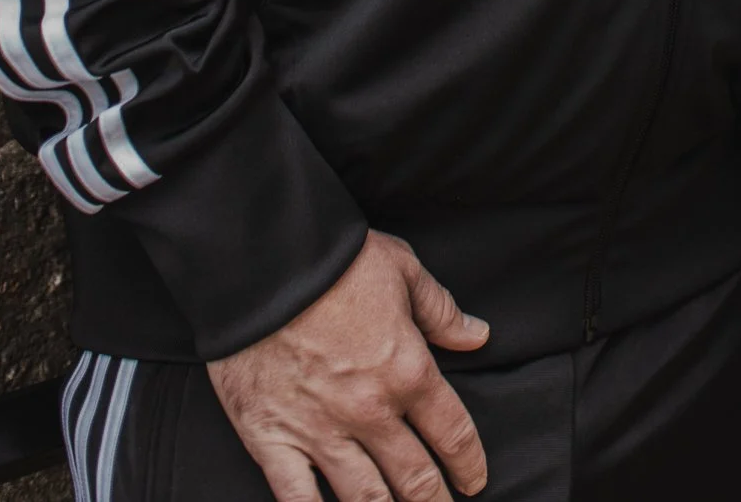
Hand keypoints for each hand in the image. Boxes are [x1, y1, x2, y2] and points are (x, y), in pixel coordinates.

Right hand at [208, 231, 489, 501]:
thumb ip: (441, 311)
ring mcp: (320, 432)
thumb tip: (477, 335)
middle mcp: (370, 412)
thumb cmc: (335, 261)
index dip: (469, 463)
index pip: (452, 433)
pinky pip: (298, 500)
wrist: (263, 266)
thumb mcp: (403, 270)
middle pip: (413, 477)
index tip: (475, 480)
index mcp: (407, 370)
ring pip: (364, 499)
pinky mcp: (272, 441)